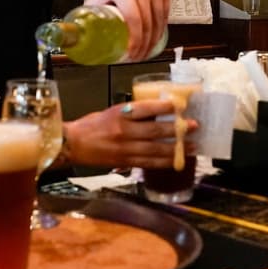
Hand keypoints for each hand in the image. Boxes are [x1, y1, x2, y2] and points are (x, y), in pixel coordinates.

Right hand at [63, 99, 197, 168]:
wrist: (73, 144)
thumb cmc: (92, 125)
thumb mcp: (112, 111)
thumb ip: (133, 113)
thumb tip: (158, 111)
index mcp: (120, 114)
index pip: (146, 109)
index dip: (165, 107)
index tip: (180, 105)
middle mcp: (123, 131)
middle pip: (155, 130)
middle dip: (177, 129)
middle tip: (194, 126)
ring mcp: (125, 149)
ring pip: (155, 149)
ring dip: (176, 148)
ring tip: (192, 146)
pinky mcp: (124, 162)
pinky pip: (148, 163)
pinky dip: (164, 162)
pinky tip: (176, 160)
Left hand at [85, 0, 169, 60]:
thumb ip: (92, 11)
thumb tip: (83, 33)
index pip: (133, 19)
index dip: (134, 40)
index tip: (130, 52)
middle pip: (147, 24)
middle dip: (143, 45)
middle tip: (137, 57)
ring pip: (158, 22)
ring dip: (153, 41)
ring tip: (145, 52)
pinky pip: (165, 15)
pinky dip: (161, 30)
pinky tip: (155, 39)